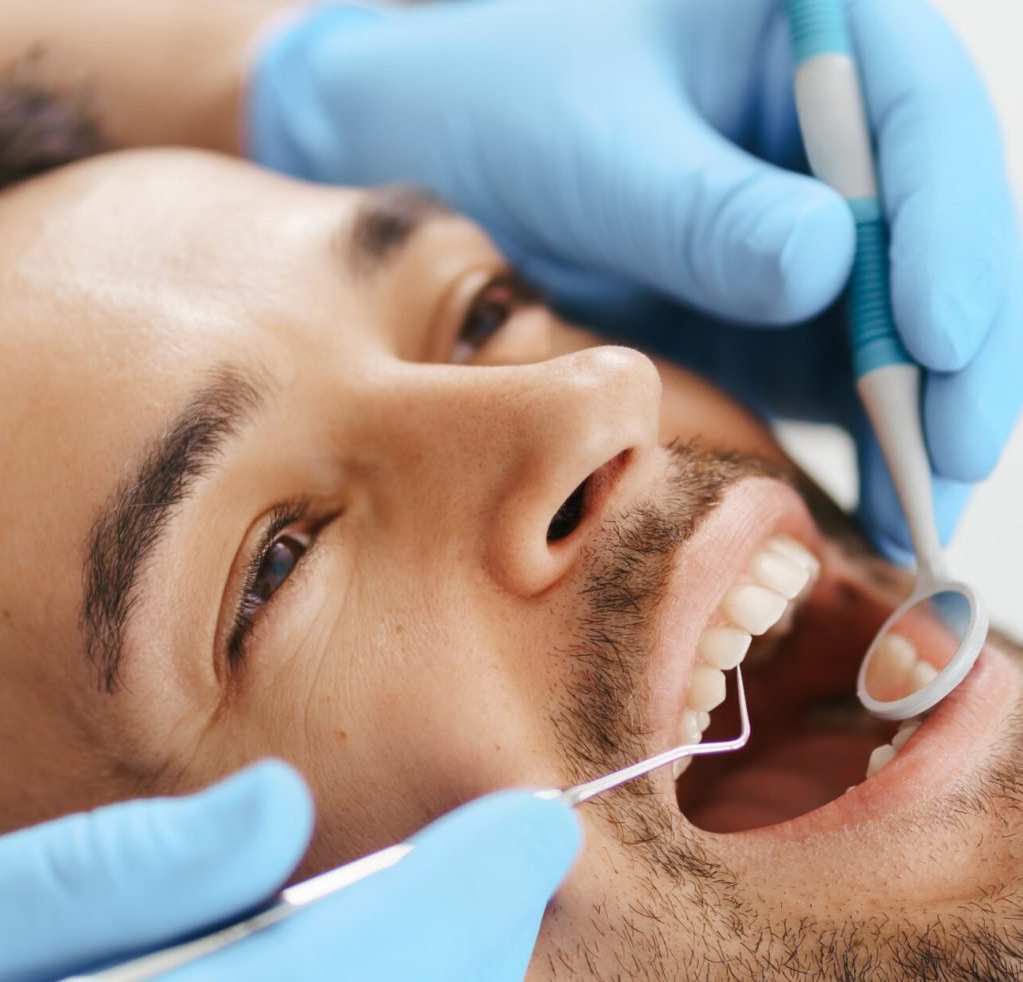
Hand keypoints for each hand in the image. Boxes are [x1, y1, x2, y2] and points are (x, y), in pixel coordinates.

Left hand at [247, 0, 1021, 558]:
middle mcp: (838, 135)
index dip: (951, 226)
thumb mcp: (589, 151)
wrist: (438, 168)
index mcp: (810, 33)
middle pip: (945, 234)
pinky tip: (879, 511)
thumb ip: (699, 209)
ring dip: (927, 424)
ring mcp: (823, 231)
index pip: (922, 115)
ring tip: (919, 517)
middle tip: (950, 456)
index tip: (936, 333)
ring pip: (916, 326)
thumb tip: (828, 266)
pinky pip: (857, 384)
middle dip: (960, 351)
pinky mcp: (794, 316)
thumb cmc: (504, 113)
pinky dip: (874, 449)